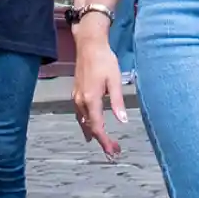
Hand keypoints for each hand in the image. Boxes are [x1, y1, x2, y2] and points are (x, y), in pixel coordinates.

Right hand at [69, 22, 126, 159]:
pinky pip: (80, 114)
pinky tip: (91, 125)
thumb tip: (122, 121)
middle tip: (113, 151)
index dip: (105, 141)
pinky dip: (86, 124)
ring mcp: (76, 97)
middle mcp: (81, 101)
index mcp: (91, 100)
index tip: (113, 151)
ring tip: (103, 142)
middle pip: (89, 127)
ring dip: (93, 133)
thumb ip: (118, 102)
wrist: (89, 46)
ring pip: (83, 122)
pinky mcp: (76, 93)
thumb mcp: (115, 81)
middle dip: (101, 140)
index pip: (97, 127)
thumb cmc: (104, 61)